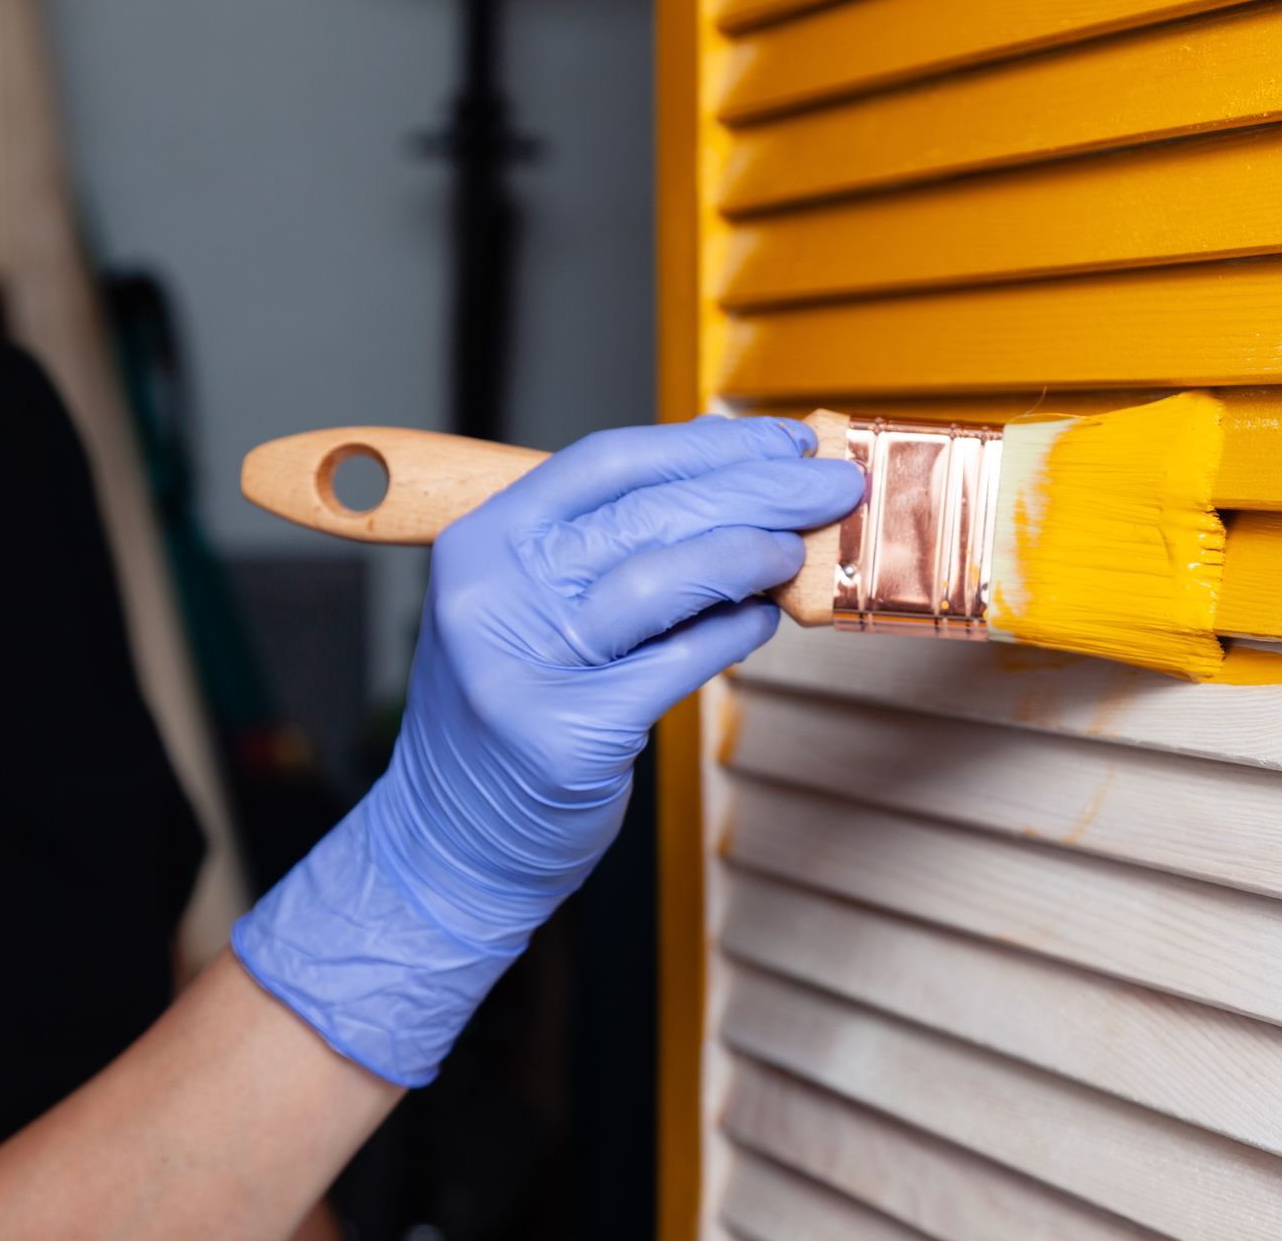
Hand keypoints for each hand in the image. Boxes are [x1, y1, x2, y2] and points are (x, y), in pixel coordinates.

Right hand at [233, 416, 864, 1083]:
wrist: (451, 839)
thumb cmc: (512, 706)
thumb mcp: (530, 602)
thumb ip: (610, 537)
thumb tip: (724, 460)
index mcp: (482, 543)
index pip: (607, 462)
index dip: (709, 445)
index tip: (783, 442)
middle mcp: (492, 596)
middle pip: (646, 514)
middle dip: (757, 490)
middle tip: (830, 486)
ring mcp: (526, 668)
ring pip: (660, 580)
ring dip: (748, 554)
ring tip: (797, 547)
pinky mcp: (566, 736)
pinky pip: (676, 666)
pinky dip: (731, 635)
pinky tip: (765, 618)